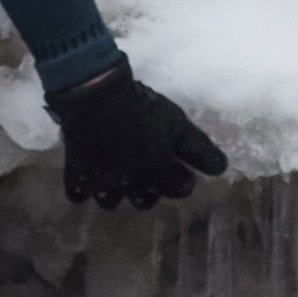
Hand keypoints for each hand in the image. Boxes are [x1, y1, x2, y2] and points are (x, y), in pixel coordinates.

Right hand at [46, 57, 228, 209]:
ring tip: (118, 169)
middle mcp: (130, 186)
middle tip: (147, 167)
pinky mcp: (75, 175)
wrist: (94, 95)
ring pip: (112, 201)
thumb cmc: (140, 107)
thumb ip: (199, 149)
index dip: (182, 176)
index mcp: (157, 174)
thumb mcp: (176, 123)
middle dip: (150, 187)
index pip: (180, 188)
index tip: (179, 164)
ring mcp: (101, 183)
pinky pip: (79, 193)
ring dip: (118, 189)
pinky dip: (86, 187)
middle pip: (145, 200)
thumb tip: (222, 169)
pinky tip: (91, 172)